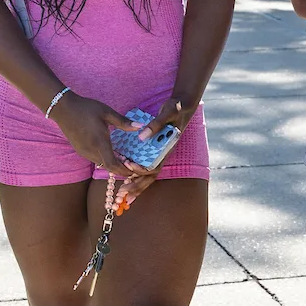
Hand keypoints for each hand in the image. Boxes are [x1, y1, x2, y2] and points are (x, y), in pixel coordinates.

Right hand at [50, 92, 136, 177]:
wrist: (63, 108)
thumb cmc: (86, 108)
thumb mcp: (106, 112)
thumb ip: (123, 122)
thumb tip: (140, 126)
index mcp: (99, 142)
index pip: (112, 164)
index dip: (124, 170)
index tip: (134, 171)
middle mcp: (91, 151)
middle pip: (108, 167)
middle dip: (121, 169)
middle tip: (132, 166)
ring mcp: (84, 152)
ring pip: (101, 163)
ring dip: (112, 164)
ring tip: (124, 159)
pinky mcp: (80, 150)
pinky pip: (95, 159)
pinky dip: (104, 159)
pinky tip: (111, 152)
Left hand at [112, 94, 195, 210]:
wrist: (183, 107)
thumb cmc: (176, 109)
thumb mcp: (168, 112)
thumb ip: (156, 124)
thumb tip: (142, 136)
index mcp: (166, 149)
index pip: (155, 165)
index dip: (142, 170)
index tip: (129, 168)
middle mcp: (163, 155)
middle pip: (150, 177)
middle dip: (137, 187)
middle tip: (123, 197)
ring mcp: (159, 156)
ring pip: (147, 176)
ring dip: (135, 187)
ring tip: (123, 197)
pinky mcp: (154, 154)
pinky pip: (144, 169)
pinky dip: (136, 178)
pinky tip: (125, 182)